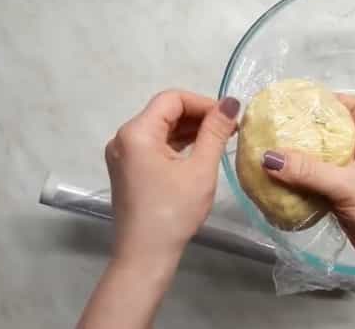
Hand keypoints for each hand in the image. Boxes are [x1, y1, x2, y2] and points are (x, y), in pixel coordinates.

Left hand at [104, 90, 239, 262]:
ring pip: (160, 129)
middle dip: (198, 116)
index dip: (203, 103)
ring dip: (189, 130)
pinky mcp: (127, 169)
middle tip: (230, 129)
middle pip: (164, 112)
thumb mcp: (200, 169)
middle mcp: (123, 138)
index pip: (172, 99)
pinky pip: (154, 146)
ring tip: (220, 139)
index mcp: (136, 132)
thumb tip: (231, 103)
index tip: (230, 116)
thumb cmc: (174, 212)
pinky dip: (177, 145)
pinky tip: (199, 152)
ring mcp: (122, 154)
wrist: (145, 255)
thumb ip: (215, 132)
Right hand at [260, 94, 354, 267]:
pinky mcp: (345, 199)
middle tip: (284, 128)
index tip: (309, 103)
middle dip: (312, 128)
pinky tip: (284, 184)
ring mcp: (354, 178)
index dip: (338, 99)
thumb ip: (308, 171)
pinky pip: (320, 183)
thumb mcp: (345, 185)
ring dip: (305, 157)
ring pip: (327, 159)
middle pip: (337, 132)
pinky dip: (304, 181)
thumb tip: (269, 157)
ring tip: (278, 153)